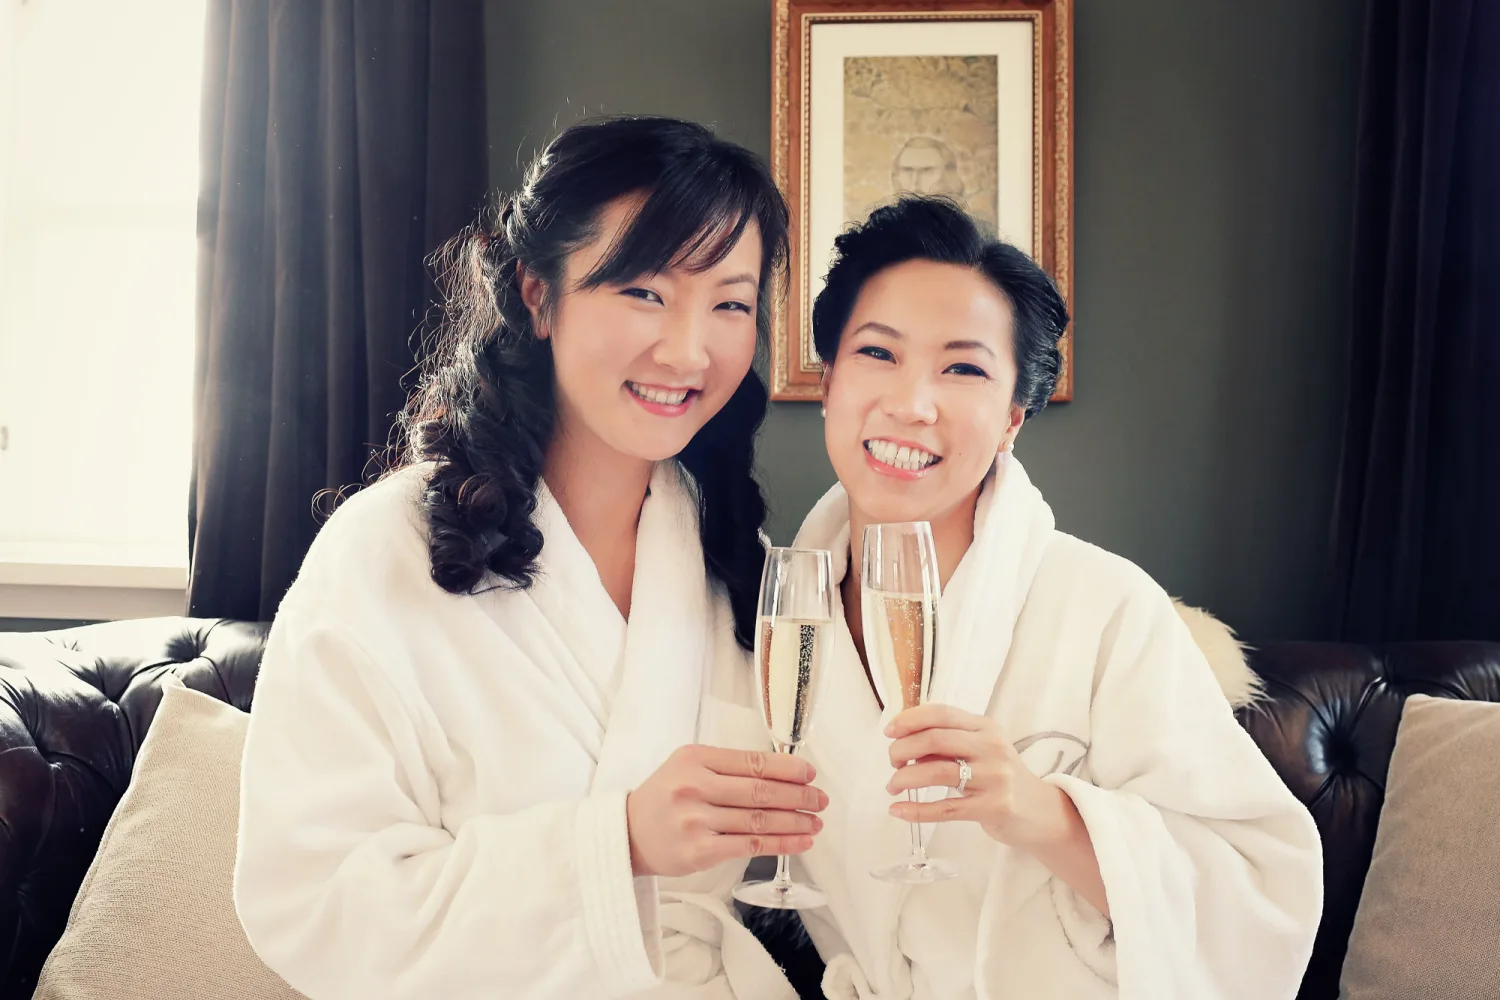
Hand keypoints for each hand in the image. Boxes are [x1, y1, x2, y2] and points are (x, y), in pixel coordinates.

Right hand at [626, 745, 827, 877]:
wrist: (628, 834)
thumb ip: (727, 767)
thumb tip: (782, 773)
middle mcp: (695, 786)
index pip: (752, 761)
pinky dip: (781, 844)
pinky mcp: (700, 850)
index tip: (810, 774)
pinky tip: (801, 842)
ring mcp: (697, 820)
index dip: (788, 768)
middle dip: (798, 796)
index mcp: (695, 758)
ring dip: (795, 822)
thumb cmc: (665, 797)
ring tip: (815, 823)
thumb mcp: (687, 766)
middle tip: (820, 800)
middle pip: (760, 791)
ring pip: (759, 819)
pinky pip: (750, 845)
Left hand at [884, 704, 1071, 850]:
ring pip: (937, 772)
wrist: (1039, 812)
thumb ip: (948, 743)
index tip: (889, 731)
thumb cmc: (1000, 777)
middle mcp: (992, 747)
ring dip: (905, 779)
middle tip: (892, 762)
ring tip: (892, 787)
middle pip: (935, 739)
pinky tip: (898, 811)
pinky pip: (945, 808)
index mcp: (986, 727)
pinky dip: (916, 810)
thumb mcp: (980, 750)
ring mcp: (995, 778)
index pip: (942, 713)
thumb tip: (903, 741)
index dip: (910, 719)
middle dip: (902, 749)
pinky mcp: (993, 808)